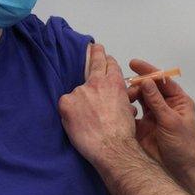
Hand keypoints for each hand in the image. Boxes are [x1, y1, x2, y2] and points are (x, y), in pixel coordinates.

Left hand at [59, 44, 137, 168]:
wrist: (112, 147)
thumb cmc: (123, 134)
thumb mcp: (129, 111)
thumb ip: (121, 100)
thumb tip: (120, 102)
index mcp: (114, 83)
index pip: (110, 66)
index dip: (107, 61)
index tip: (104, 56)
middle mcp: (97, 83)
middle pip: (94, 63)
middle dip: (95, 53)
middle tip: (93, 47)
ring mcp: (80, 92)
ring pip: (78, 93)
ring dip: (80, 102)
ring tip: (86, 117)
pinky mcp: (67, 103)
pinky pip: (66, 105)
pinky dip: (70, 113)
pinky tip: (77, 123)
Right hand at [126, 59, 194, 176]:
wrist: (179, 169)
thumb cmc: (183, 145)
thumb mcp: (171, 121)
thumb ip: (157, 101)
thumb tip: (147, 81)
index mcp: (177, 101)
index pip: (162, 81)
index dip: (149, 71)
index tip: (133, 64)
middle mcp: (164, 106)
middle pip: (149, 88)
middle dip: (137, 84)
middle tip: (125, 86)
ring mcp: (153, 116)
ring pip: (139, 99)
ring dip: (130, 96)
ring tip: (123, 97)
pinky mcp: (142, 127)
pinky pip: (132, 114)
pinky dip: (126, 110)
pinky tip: (120, 108)